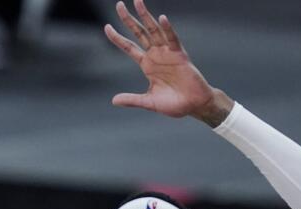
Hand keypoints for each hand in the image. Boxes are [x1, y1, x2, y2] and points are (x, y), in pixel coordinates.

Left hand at [105, 0, 232, 123]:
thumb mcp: (148, 102)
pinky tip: (161, 19)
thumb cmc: (173, 104)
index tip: (106, 27)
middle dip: (128, 19)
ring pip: (154, 31)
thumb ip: (132, 100)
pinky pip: (172, 39)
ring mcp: (167, 53)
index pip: (129, 47)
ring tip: (137, 2)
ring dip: (146, 16)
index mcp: (147, 65)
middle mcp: (156, 55)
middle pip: (139, 33)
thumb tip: (114, 101)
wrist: (193, 106)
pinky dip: (167, 29)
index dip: (118, 38)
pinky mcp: (180, 55)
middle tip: (119, 5)